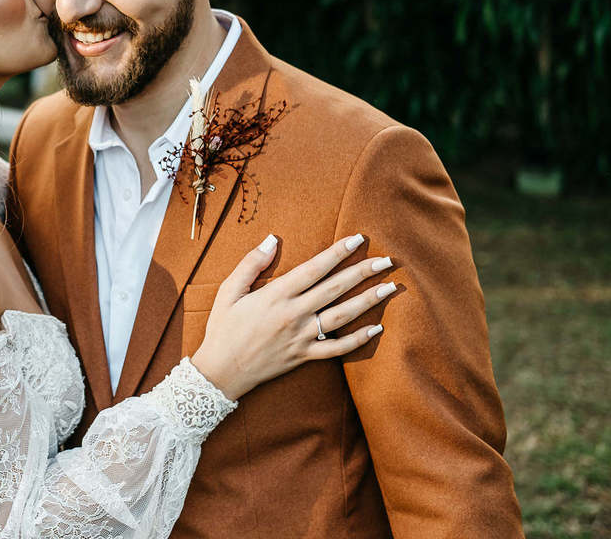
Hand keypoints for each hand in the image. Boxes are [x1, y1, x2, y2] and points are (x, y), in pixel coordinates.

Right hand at [191, 233, 395, 400]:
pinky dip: (358, 339)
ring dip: (368, 301)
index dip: (337, 253)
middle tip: (386, 260)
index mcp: (275, 295)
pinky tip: (377, 328)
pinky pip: (337, 348)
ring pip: (342, 316)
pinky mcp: (304, 356)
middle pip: (335, 289)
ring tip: (390, 288)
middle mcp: (293, 315)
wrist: (220, 372)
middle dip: (362, 272)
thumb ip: (251, 264)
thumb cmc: (223, 328)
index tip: (358, 240)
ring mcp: (301, 337)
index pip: (314, 269)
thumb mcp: (228, 291)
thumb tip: (272, 239)